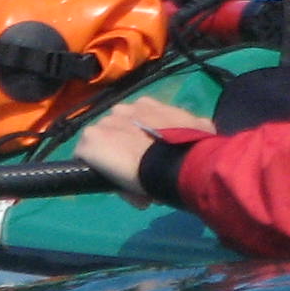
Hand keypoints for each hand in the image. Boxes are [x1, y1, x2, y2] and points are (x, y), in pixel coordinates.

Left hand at [76, 97, 212, 206]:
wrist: (172, 159)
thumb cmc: (189, 145)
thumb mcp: (201, 129)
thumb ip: (196, 127)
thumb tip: (199, 136)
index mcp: (146, 105)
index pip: (136, 123)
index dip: (141, 144)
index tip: (150, 162)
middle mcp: (122, 109)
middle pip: (116, 134)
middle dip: (125, 152)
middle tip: (138, 175)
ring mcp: (103, 124)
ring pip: (102, 147)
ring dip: (111, 163)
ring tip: (127, 183)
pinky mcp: (90, 141)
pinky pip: (88, 160)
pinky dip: (97, 173)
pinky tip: (110, 184)